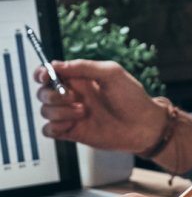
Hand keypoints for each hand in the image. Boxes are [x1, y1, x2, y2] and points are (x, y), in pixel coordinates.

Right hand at [35, 60, 164, 152]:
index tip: (45, 76)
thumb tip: (56, 64)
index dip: (42, 73)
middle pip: (43, 92)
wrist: (144, 126)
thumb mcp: (112, 74)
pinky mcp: (73, 132)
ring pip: (45, 110)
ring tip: (84, 111)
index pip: (50, 73)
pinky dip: (55, 127)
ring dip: (60, 111)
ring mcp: (72, 114)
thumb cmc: (133, 98)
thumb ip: (84, 67)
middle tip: (74, 97)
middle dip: (53, 94)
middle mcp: (73, 96)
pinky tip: (72, 124)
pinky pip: (49, 130)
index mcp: (81, 79)